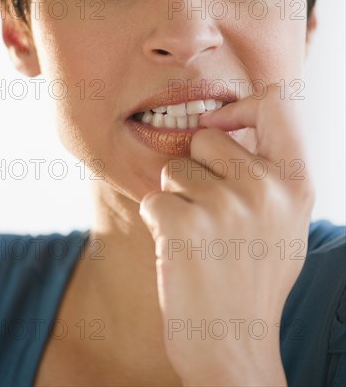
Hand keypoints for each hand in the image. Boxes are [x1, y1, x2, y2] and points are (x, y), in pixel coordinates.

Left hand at [139, 84, 313, 385]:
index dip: (240, 106)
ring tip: (200, 238)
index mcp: (294, 184)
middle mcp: (265, 188)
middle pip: (206, 137)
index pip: (274, 103)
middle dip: (197, 167)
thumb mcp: (284, 223)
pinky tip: (180, 252)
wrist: (231, 345)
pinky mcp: (184, 224)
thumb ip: (270, 172)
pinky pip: (154, 198)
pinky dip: (158, 222)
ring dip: (177, 198)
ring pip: (174, 169)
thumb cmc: (252, 280)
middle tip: (210, 213)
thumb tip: (237, 120)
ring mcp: (225, 205)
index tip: (219, 127)